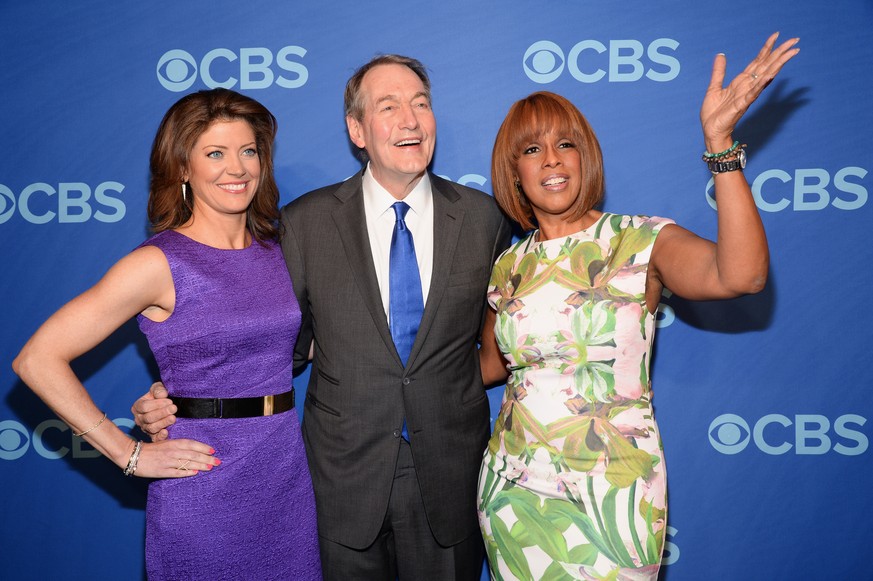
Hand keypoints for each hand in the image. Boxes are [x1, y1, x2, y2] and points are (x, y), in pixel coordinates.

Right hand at [128, 437, 219, 478]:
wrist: (133, 455)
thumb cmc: (151, 449)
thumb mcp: (165, 443)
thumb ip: (178, 446)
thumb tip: (193, 450)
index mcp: (173, 443)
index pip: (192, 444)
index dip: (203, 447)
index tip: (214, 450)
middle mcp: (172, 451)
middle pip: (193, 454)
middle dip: (207, 458)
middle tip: (218, 461)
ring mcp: (167, 461)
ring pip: (187, 463)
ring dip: (201, 465)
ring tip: (211, 467)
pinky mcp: (162, 471)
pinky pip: (176, 472)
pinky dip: (186, 472)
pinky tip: (195, 473)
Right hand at [131, 381, 176, 441]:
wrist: (168, 405)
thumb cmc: (161, 396)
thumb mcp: (158, 389)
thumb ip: (158, 389)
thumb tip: (162, 394)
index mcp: (138, 407)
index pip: (144, 407)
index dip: (157, 404)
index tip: (169, 401)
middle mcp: (139, 419)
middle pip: (148, 418)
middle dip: (162, 413)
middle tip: (174, 408)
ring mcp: (145, 429)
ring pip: (152, 428)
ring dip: (163, 423)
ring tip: (173, 418)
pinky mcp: (153, 436)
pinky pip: (155, 439)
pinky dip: (160, 436)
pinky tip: (166, 432)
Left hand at [700, 32, 799, 148]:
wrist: (711, 131)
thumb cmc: (714, 113)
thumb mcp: (714, 87)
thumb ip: (719, 71)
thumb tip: (721, 55)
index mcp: (741, 81)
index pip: (757, 61)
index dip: (767, 48)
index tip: (776, 35)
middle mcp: (747, 86)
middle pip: (767, 65)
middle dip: (780, 52)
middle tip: (795, 40)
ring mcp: (747, 95)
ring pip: (765, 77)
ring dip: (777, 65)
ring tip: (790, 53)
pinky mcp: (742, 105)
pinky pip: (753, 93)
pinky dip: (761, 84)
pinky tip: (770, 75)